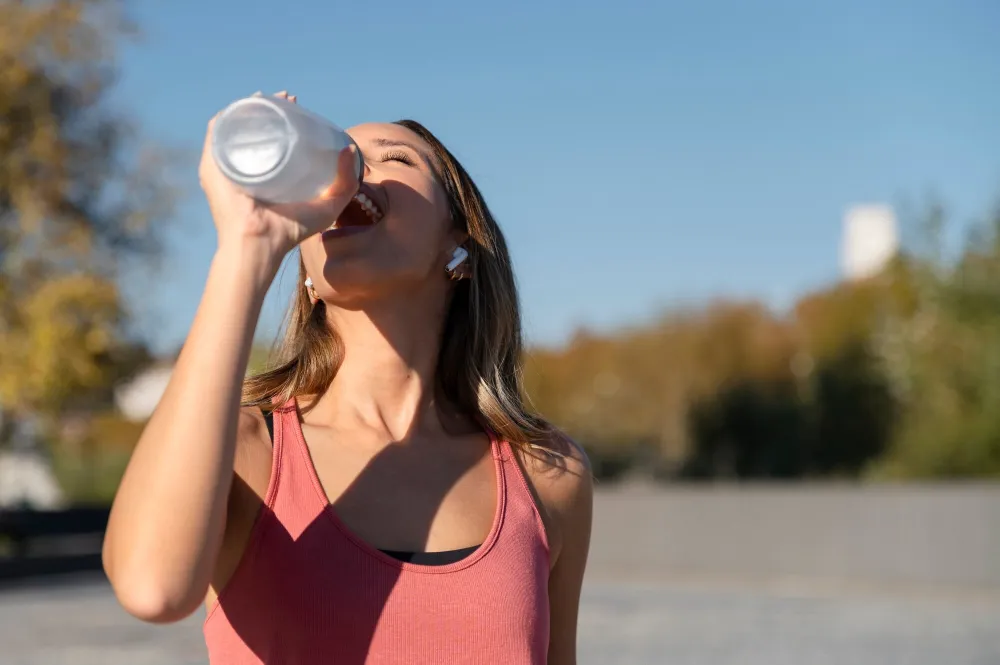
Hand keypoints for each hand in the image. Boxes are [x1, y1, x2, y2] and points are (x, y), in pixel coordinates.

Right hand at [198, 91, 359, 260]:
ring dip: (247, 107)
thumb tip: (350, 149)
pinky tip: (239, 106)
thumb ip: (345, 181)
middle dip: (267, 107)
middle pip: (253, 128)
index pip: (274, 137)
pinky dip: (225, 117)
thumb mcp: (328, 204)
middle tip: (286, 98)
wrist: (259, 244)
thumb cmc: (291, 230)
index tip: (297, 104)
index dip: (285, 117)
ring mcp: (226, 166)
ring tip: (265, 97)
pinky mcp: (211, 167)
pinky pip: (215, 135)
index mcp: (267, 174)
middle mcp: (245, 167)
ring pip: (233, 127)